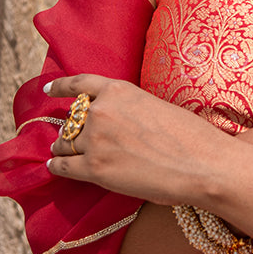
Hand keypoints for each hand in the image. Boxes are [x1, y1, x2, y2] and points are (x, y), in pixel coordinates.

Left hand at [45, 74, 227, 204]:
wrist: (203, 164)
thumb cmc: (191, 137)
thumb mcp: (156, 106)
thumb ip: (129, 109)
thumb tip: (116, 123)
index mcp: (119, 90)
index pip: (80, 84)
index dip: (61, 88)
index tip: (49, 91)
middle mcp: (102, 112)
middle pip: (73, 120)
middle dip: (71, 129)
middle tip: (69, 137)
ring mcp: (96, 140)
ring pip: (65, 142)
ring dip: (63, 147)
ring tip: (61, 152)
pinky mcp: (95, 169)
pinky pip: (64, 165)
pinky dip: (57, 166)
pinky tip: (54, 166)